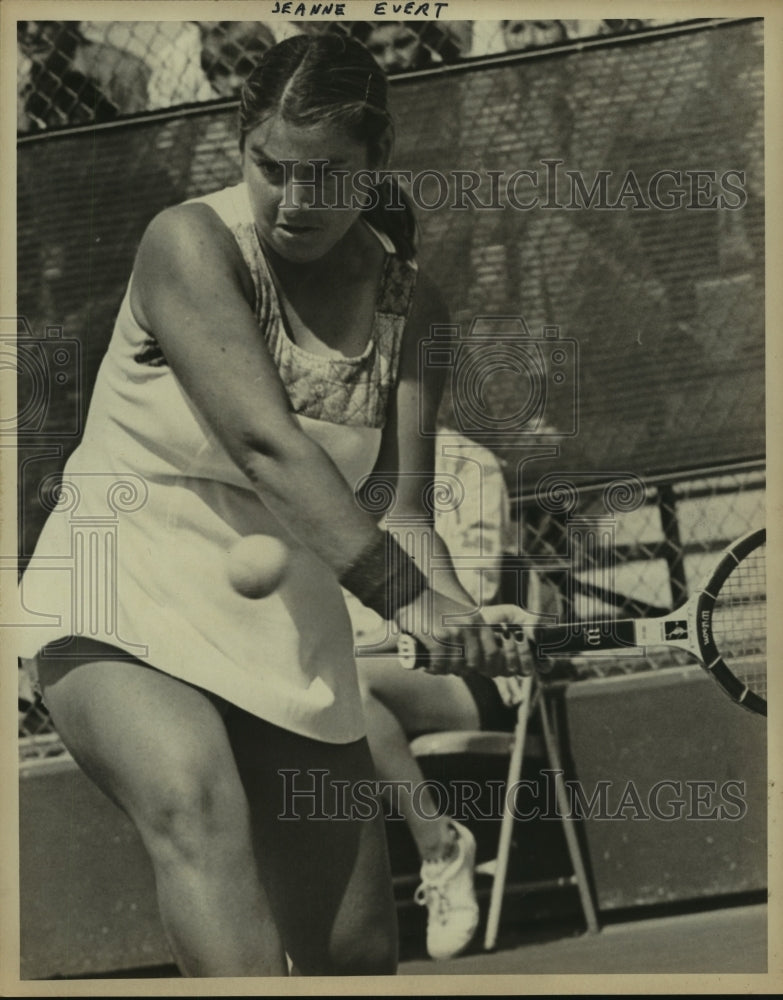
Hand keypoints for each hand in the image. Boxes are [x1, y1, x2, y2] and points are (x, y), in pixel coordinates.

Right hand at [395, 590, 528, 676]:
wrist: (414, 592)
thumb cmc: (435, 605)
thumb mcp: (462, 613)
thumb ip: (471, 629)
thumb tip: (478, 655)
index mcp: (477, 621)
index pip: (493, 652)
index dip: (490, 667)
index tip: (483, 672)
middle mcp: (468, 628)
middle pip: (474, 663)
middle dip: (464, 671)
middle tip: (452, 669)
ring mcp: (453, 633)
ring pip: (456, 666)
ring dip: (446, 671)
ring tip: (438, 668)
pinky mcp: (436, 638)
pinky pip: (440, 663)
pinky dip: (434, 669)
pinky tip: (429, 667)